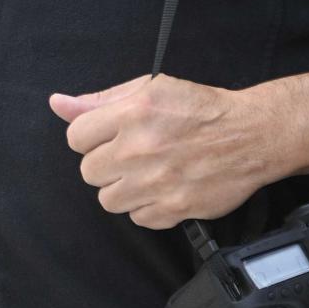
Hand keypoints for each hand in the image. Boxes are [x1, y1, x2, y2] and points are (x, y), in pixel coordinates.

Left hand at [51, 70, 308, 230]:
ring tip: (148, 172)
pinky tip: (165, 187)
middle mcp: (140, 148)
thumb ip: (101, 99)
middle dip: (106, 163)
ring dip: (124, 188)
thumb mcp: (151, 89)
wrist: (251, 136)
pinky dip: (148, 207)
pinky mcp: (173, 209)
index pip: (76, 136)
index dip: (91, 136)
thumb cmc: (200, 108)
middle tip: (133, 153)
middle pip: (88, 171)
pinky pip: (138, 218)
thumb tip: (57, 103)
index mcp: (133, 112)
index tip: (109, 135)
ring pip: (108, 200)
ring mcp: (156, 182)